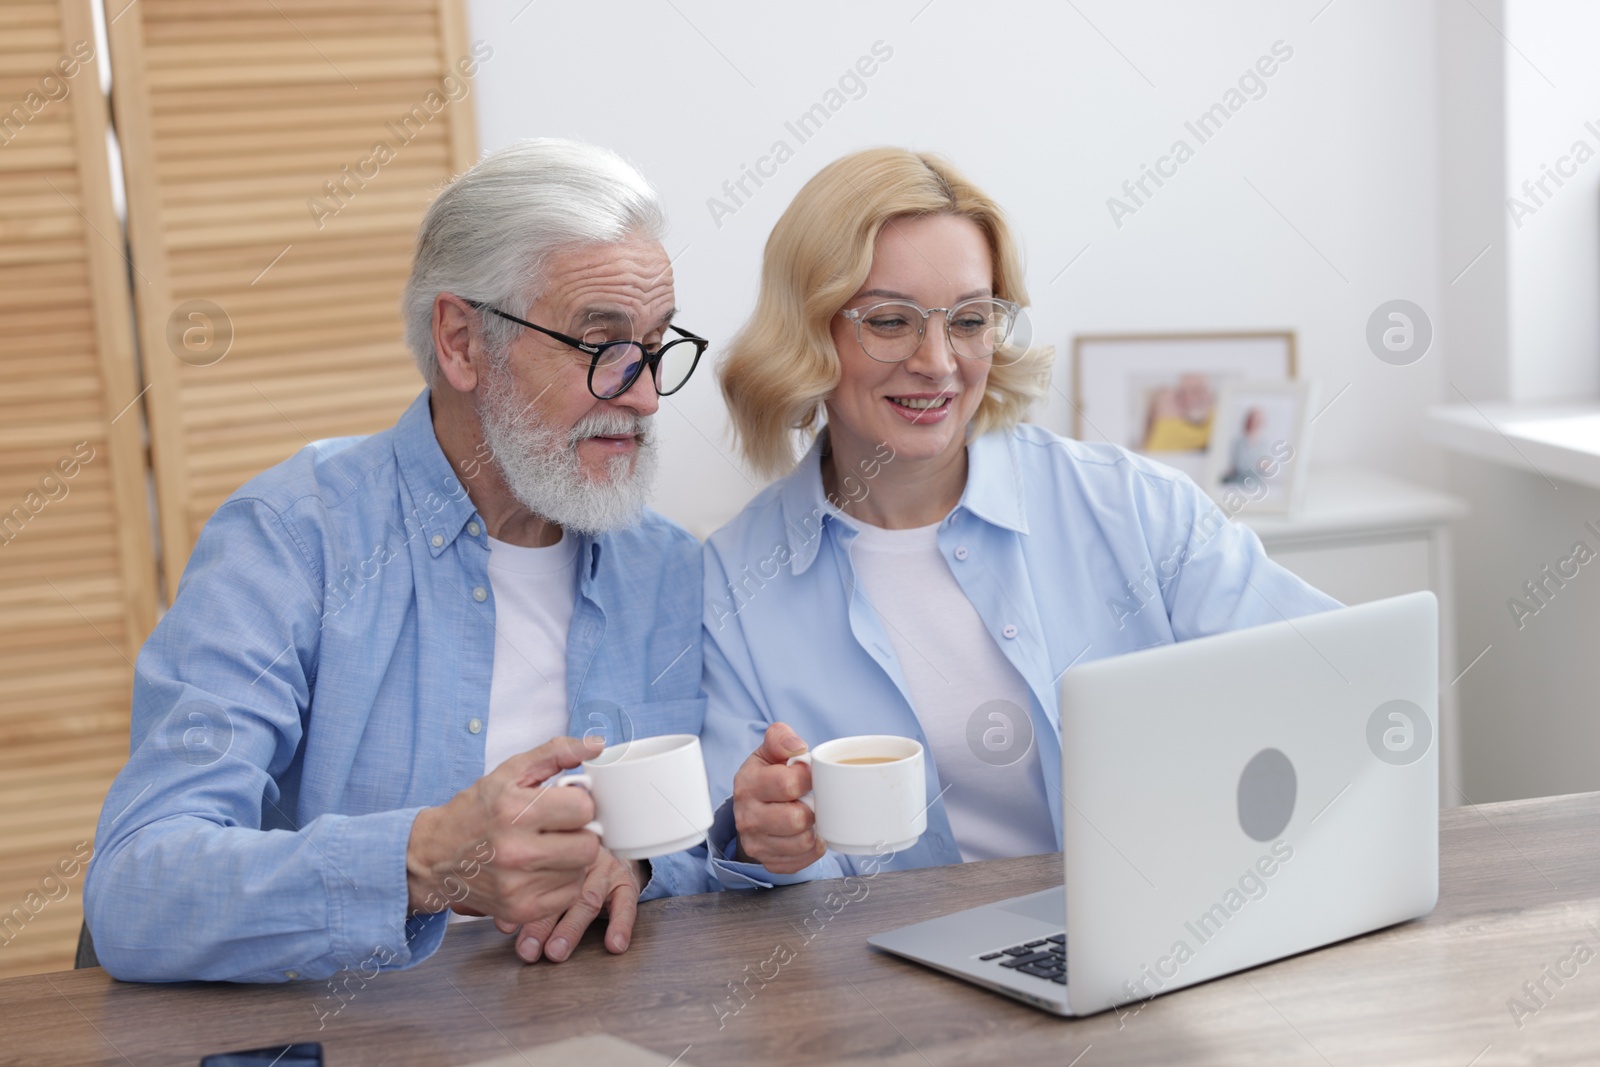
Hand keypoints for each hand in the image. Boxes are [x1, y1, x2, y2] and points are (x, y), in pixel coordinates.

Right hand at [405, 735, 601, 926]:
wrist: (433, 857)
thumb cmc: (475, 811)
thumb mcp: (510, 772)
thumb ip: (555, 753)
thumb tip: (597, 745)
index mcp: (513, 810)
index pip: (583, 809)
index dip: (579, 804)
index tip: (565, 805)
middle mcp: (515, 851)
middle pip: (588, 846)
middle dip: (581, 833)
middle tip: (561, 828)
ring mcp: (517, 886)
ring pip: (581, 870)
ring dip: (572, 858)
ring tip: (548, 847)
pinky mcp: (519, 910)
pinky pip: (569, 895)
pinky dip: (563, 881)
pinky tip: (542, 869)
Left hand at [495, 852, 645, 962]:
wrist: (593, 845)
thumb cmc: (553, 862)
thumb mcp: (527, 869)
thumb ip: (497, 889)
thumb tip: (464, 906)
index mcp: (548, 851)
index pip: (533, 877)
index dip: (517, 903)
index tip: (502, 927)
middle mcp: (574, 858)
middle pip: (559, 890)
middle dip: (541, 923)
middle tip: (527, 949)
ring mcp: (600, 867)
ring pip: (587, 898)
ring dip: (571, 928)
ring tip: (556, 951)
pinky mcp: (623, 879)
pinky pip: (626, 901)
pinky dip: (621, 923)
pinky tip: (614, 943)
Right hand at [732, 722, 824, 873]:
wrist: (752, 810)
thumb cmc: (766, 776)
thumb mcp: (769, 752)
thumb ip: (780, 738)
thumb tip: (797, 747)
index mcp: (747, 785)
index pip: (788, 783)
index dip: (807, 777)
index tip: (808, 774)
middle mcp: (747, 817)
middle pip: (797, 819)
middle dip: (812, 807)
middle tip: (810, 799)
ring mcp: (756, 843)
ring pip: (804, 842)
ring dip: (814, 828)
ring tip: (809, 815)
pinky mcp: (769, 862)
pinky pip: (805, 859)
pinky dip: (813, 847)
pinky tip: (806, 832)